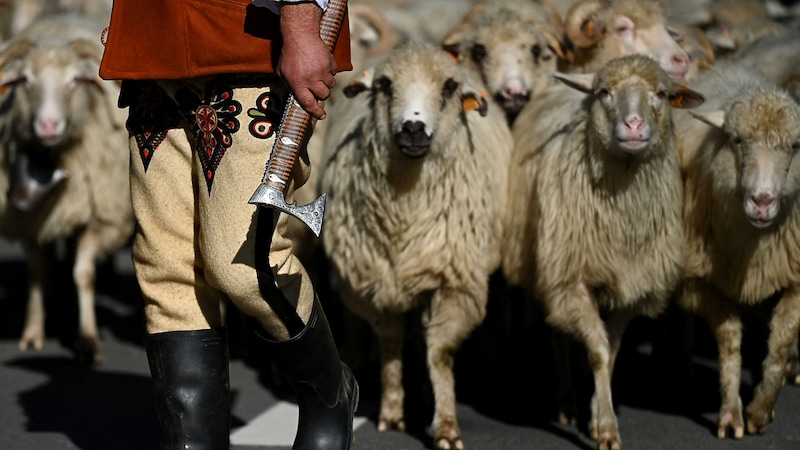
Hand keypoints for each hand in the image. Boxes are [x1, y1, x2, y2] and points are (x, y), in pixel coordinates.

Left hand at [276, 2, 337, 119]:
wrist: (300, 35)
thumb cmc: (288, 53)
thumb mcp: (281, 71)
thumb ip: (287, 83)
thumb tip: (292, 92)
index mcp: (298, 84)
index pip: (309, 103)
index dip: (316, 112)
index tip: (321, 116)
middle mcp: (311, 80)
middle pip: (324, 95)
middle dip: (322, 93)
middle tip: (317, 88)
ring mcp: (322, 71)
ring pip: (331, 84)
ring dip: (326, 82)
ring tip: (319, 74)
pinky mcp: (330, 63)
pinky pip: (334, 72)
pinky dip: (330, 70)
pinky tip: (322, 64)